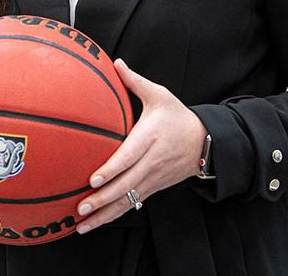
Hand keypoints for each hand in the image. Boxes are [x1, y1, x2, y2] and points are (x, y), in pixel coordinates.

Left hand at [74, 59, 206, 234]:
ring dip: (105, 214)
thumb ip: (135, 81)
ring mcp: (153, 178)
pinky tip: (96, 223)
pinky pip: (131, 204)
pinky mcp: (153, 188)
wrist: (206, 142)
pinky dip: (114, 215)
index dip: (112, 169)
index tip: (94, 179)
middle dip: (103, 198)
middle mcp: (151, 162)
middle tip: (81, 207)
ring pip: (127, 200)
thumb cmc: (178, 116)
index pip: (129, 156)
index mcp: (150, 138)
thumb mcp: (160, 95)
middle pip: (126, 184)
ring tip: (82, 224)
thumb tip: (116, 62)